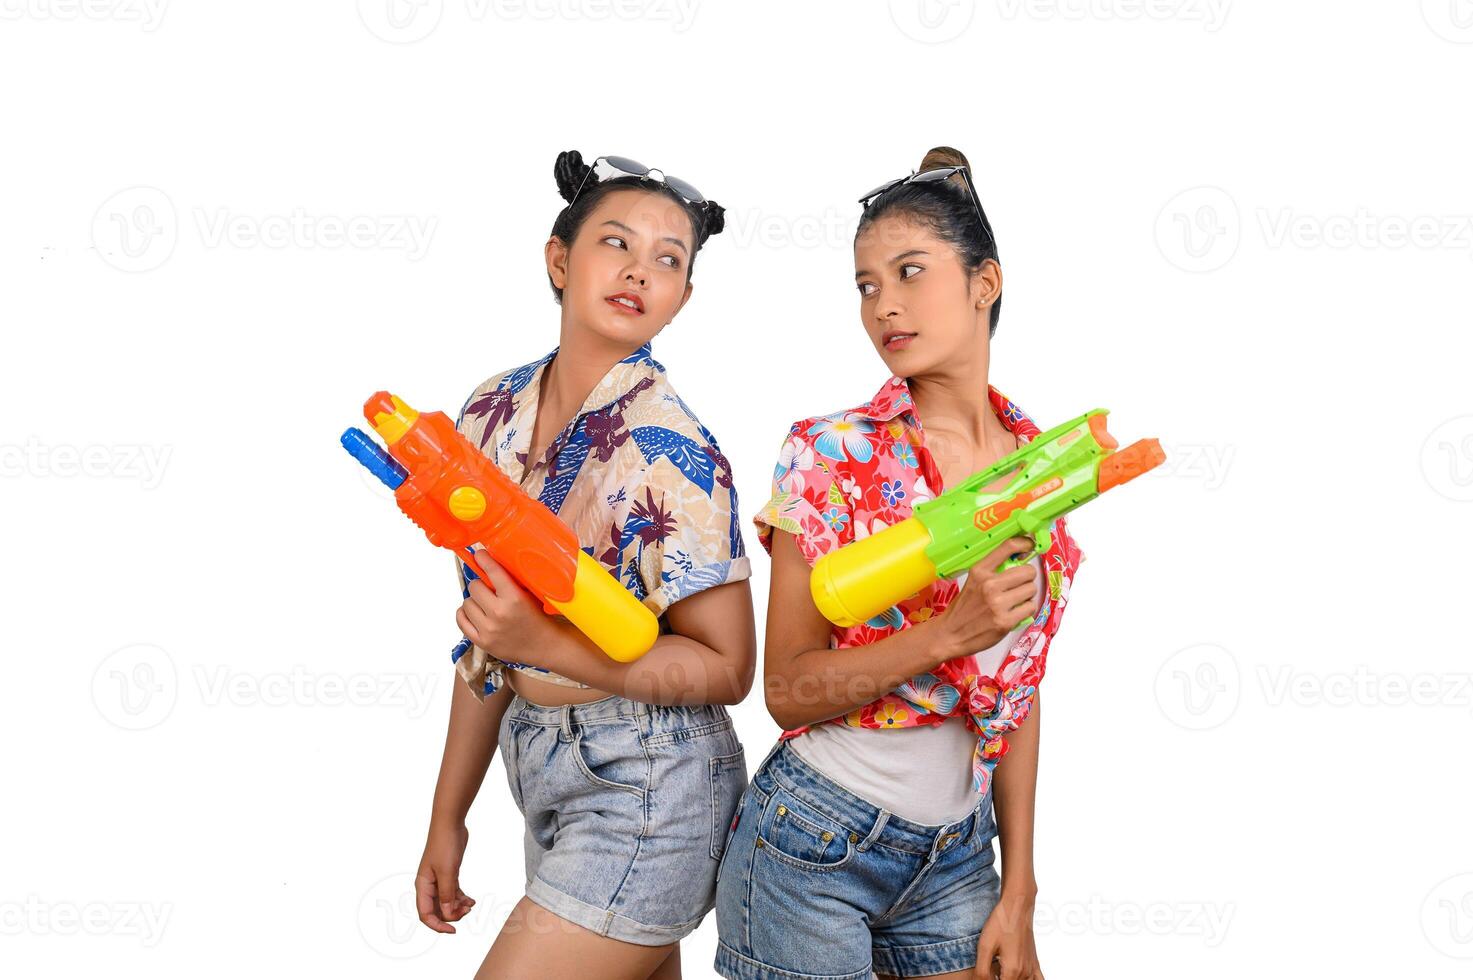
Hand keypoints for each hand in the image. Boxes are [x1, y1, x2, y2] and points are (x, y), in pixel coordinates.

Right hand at [415, 819, 474, 933]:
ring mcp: (438, 880)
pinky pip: (453, 892)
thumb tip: (448, 914)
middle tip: (466, 912)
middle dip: (451, 915)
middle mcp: (428, 885)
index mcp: (423, 886)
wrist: (450, 824)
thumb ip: (447, 894)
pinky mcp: (448, 874)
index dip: (438, 925)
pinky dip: (461, 898)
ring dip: (458, 907)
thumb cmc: (445, 845)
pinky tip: (471, 900)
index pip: (425, 914)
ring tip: (471, 905)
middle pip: (437, 910)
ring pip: (446, 902)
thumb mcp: (448, 872)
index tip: (453, 930)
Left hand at [455, 549, 555, 666]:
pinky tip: (475, 613)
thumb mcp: (530, 595)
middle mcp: (499, 613)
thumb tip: (492, 563)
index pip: (492, 571)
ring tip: (486, 605)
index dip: (484, 559)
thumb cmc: (538, 619)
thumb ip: (512, 581)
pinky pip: (461, 619)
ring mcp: (489, 629)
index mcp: (515, 599)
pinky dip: (465, 614)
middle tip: (489, 589)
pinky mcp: (482, 641)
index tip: (480, 555)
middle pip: (474, 586)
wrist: (543, 646)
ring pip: (466, 602)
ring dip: (474, 601)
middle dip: (481, 585)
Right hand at [936, 536, 1040, 660]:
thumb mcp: (973, 582)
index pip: (1008, 547)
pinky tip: (1014, 613)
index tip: (1031, 546)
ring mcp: (998, 604)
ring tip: (1014, 601)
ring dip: (1027, 596)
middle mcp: (989, 584)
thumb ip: (993, 570)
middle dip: (1027, 578)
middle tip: (1019, 585)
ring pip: (1031, 590)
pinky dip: (1025, 610)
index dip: (1025, 543)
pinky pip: (1030, 608)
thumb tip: (1020, 559)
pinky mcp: (1005, 621)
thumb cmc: (964, 608)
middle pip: (1028, 571)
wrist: (950, 634)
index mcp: (980, 571)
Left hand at [974, 886, 1042, 979]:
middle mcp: (1025, 973)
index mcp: (1012, 972)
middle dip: (998, 979)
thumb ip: (982, 971)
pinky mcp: (1035, 963)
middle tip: (991, 969)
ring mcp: (1032, 969)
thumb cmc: (1000, 924)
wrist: (1017, 907)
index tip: (983, 975)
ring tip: (1000, 972)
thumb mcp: (984, 947)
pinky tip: (1019, 977)